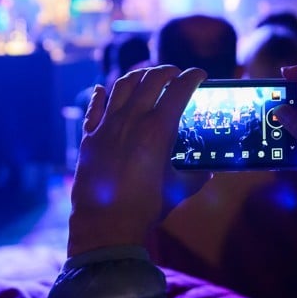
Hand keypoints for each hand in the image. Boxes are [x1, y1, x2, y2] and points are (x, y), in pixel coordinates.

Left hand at [67, 66, 206, 257]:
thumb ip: (196, 176)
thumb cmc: (146, 208)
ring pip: (122, 86)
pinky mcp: (89, 137)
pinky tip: (101, 89)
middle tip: (175, 73)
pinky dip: (99, 95)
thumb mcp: (178, 190)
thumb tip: (207, 172)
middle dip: (166, 71)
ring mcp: (107, 126)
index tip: (199, 74)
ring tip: (147, 76)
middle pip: (150, 80)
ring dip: (138, 76)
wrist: (105, 226)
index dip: (192, 77)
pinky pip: (94, 108)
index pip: (179, 90)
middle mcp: (131, 120)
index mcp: (158, 130)